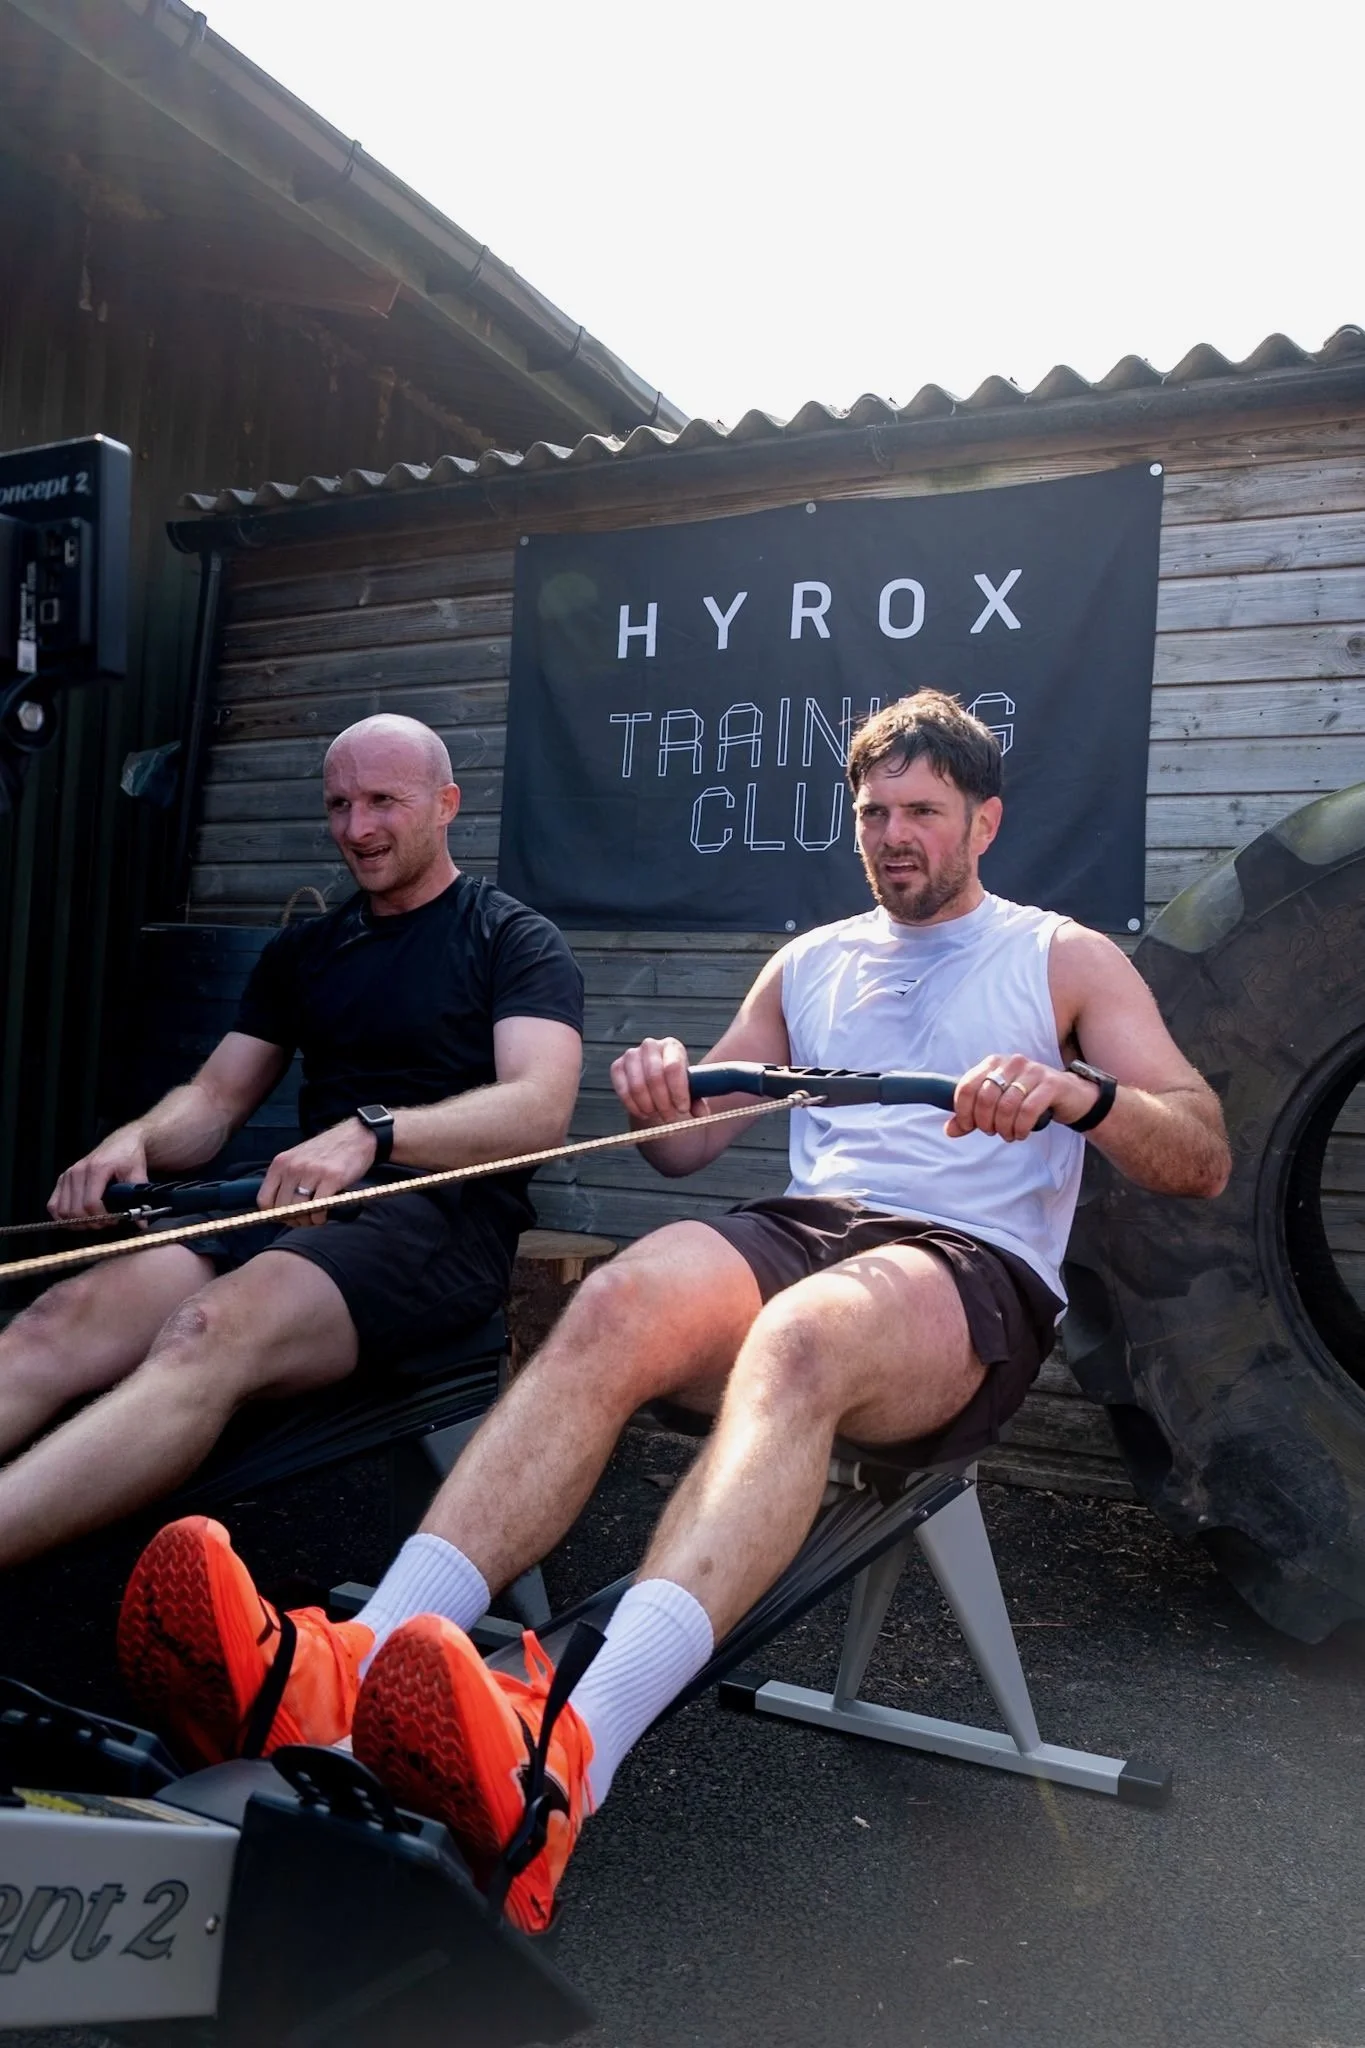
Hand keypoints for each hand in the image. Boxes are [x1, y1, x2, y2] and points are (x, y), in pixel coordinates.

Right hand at [48, 1129, 149, 1222]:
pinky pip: (53, 1205)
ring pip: (62, 1210)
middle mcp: (78, 1171)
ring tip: (94, 1221)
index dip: (102, 1217)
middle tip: (106, 1223)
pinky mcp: (62, 1179)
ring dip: (77, 1222)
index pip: (91, 1203)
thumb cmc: (128, 1157)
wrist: (122, 1143)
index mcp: (96, 1169)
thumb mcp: (138, 1174)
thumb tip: (141, 1222)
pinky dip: (62, 1216)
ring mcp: (67, 1175)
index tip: (114, 1220)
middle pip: (75, 1210)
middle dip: (92, 1222)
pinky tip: (77, 1218)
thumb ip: (139, 1198)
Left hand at [258, 1118, 377, 1226]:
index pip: (264, 1200)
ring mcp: (312, 1172)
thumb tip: (279, 1207)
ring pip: (299, 1210)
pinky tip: (324, 1214)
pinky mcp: (332, 1178)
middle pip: (282, 1208)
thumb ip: (286, 1178)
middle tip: (304, 1220)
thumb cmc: (328, 1150)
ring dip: (307, 1221)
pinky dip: (320, 1217)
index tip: (286, 1217)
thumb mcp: (298, 1158)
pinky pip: (318, 1208)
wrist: (356, 1135)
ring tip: (315, 1218)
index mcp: (281, 1163)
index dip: (274, 1215)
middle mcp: (293, 1167)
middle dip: (293, 1220)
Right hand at [610, 1036, 698, 1129]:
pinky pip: (622, 1090)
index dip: (678, 1091)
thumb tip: (702, 1114)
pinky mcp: (617, 1067)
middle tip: (670, 1117)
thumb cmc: (676, 1085)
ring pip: (637, 1085)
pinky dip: (633, 1106)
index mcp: (672, 1046)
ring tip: (657, 1114)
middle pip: (654, 1077)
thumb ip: (697, 1101)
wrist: (655, 1084)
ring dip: (649, 1106)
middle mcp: (650, 1045)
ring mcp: (631, 1055)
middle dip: (663, 1102)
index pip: (673, 1067)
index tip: (683, 1109)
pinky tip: (643, 1113)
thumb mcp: (690, 1091)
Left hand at [949, 1055, 1101, 1142]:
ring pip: (1006, 1106)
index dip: (963, 1111)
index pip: (967, 1086)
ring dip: (1004, 1128)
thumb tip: (949, 1130)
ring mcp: (1032, 1071)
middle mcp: (1011, 1062)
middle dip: (985, 1123)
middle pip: (985, 1098)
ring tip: (1008, 1134)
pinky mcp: (1050, 1083)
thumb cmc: (1028, 1099)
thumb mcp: (998, 1106)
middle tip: (993, 1132)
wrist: (1069, 1096)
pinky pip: (1028, 1110)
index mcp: (993, 1063)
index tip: (968, 1126)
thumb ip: (972, 1116)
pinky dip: (1021, 1127)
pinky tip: (1021, 1133)